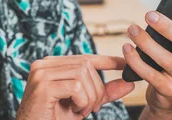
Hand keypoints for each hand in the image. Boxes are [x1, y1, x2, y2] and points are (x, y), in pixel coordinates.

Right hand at [16, 55, 135, 119]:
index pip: (85, 57)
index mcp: (53, 64)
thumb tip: (129, 82)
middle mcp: (45, 63)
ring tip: (81, 110)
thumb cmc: (54, 118)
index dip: (107, 61)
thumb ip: (104, 92)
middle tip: (92, 108)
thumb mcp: (84, 103)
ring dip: (89, 97)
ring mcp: (42, 72)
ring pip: (83, 75)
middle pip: (87, 65)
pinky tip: (73, 111)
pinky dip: (81, 101)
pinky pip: (76, 87)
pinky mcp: (42, 85)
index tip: (124, 65)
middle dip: (97, 89)